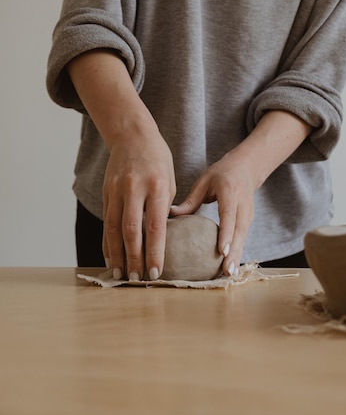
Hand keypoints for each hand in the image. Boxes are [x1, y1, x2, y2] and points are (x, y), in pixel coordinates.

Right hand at [103, 128, 175, 280]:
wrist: (132, 135)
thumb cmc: (158, 160)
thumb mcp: (170, 181)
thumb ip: (164, 209)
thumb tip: (161, 238)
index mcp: (157, 187)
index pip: (155, 226)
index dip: (155, 252)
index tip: (156, 272)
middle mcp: (134, 189)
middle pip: (132, 231)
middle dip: (134, 258)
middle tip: (137, 279)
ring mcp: (117, 190)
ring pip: (114, 228)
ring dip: (116, 254)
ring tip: (120, 274)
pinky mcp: (106, 192)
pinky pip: (106, 221)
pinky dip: (107, 241)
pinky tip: (109, 256)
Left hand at [170, 110, 312, 275]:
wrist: (246, 168)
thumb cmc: (221, 174)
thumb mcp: (204, 182)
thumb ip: (190, 200)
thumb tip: (170, 215)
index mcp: (230, 193)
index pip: (229, 216)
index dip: (226, 234)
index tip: (222, 251)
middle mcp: (242, 205)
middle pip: (239, 232)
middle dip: (233, 252)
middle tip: (226, 271)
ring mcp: (248, 213)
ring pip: (243, 238)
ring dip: (237, 256)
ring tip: (229, 274)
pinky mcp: (249, 220)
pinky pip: (243, 238)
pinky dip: (238, 252)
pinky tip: (230, 267)